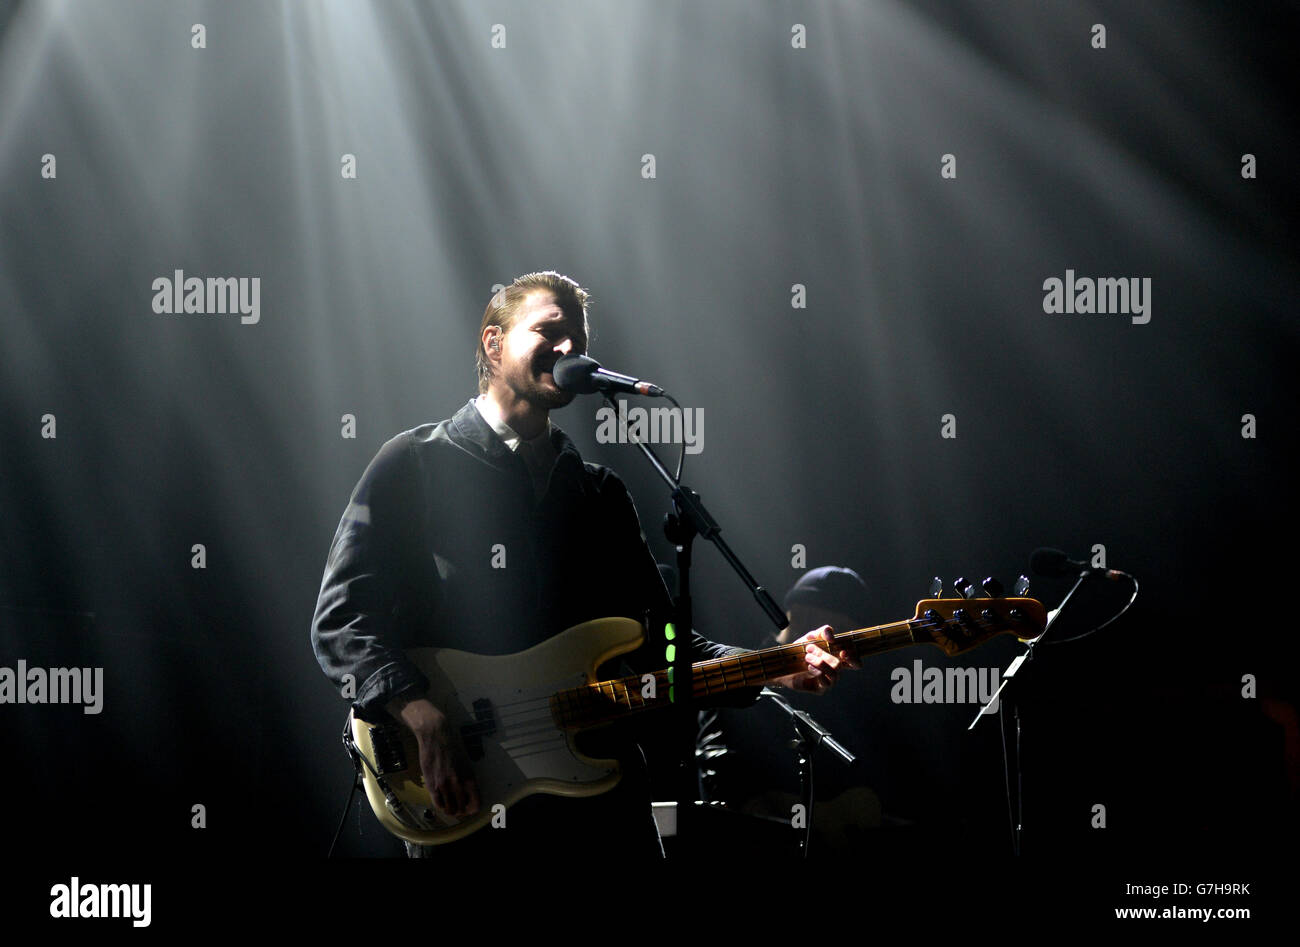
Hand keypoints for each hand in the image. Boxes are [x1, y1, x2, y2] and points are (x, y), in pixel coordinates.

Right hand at [390, 697, 480, 817]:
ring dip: (450, 810)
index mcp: (470, 778)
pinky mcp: (432, 784)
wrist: (436, 736)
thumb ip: (466, 779)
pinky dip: (440, 805)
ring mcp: (444, 785)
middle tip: (459, 809)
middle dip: (461, 812)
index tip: (470, 809)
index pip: (476, 804)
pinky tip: (441, 803)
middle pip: (462, 810)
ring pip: (449, 809)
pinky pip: (437, 803)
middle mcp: (458, 784)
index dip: (473, 810)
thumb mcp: (465, 763)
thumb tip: (467, 793)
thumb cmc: (451, 746)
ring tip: (450, 807)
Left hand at [772, 625, 859, 694]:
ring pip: (834, 674)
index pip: (855, 663)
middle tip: (809, 648)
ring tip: (807, 657)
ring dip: (820, 662)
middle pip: (840, 664)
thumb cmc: (799, 651)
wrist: (783, 664)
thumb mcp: (811, 637)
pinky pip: (825, 682)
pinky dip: (817, 672)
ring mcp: (828, 681)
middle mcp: (835, 670)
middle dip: (824, 654)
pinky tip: (808, 667)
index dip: (854, 659)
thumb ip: (823, 632)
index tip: (843, 652)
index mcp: (836, 658)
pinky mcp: (820, 689)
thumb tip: (831, 636)